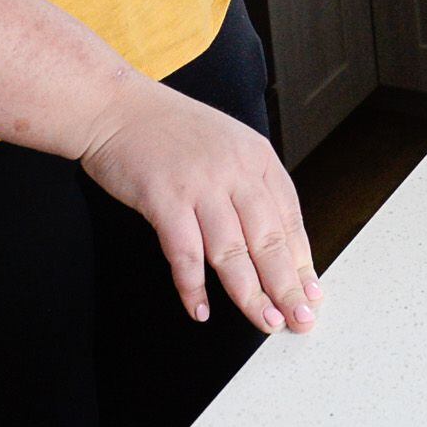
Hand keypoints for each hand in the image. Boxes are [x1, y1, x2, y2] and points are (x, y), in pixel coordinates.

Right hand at [76, 76, 318, 333]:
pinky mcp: (164, 198)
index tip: (311, 293)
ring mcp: (200, 184)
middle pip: (269, 240)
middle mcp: (234, 169)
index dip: (302, 261)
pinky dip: (192, 286)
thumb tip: (272, 244)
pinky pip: (184, 253)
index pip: (290, 218)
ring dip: (249, 294)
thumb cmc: (169, 129)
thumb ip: (249, 187)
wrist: (116, 106)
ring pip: (232, 252)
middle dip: (286, 286)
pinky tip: (199, 308)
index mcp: (256, 157)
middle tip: (299, 319)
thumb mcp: (226, 146)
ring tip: (263, 320)